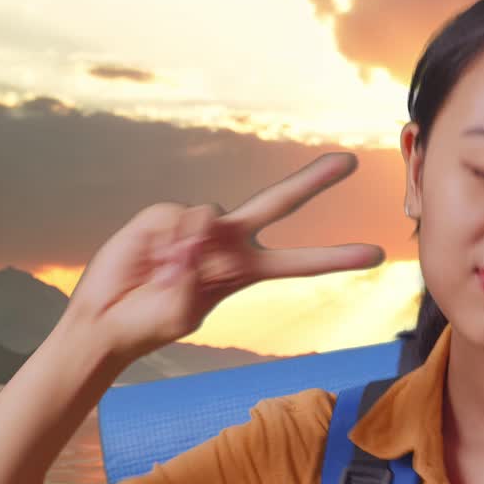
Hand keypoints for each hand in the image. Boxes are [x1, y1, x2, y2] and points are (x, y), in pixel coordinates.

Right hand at [63, 153, 383, 366]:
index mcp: (247, 271)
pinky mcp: (165, 215)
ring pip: (214, 216)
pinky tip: (151, 259)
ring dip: (191, 251)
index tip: (377, 254)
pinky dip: (168, 241)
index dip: (336, 258)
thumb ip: (198, 274)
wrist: (106, 320)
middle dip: (314, 180)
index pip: (300, 263)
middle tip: (350, 161)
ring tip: (165, 276)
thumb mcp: (187, 311)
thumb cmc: (152, 323)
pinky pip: (179, 218)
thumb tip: (198, 230)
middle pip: (279, 203)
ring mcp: (198, 226)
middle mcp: (230, 242)